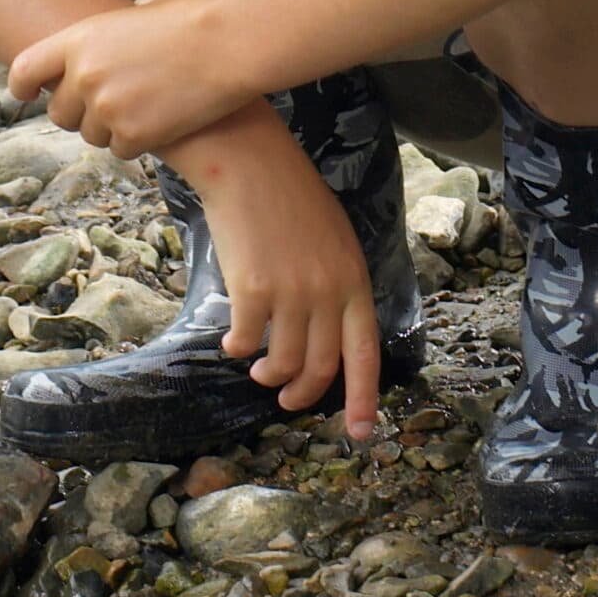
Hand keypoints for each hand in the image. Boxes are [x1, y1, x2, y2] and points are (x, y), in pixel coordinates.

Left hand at [8, 0, 256, 157]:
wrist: (233, 44)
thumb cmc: (206, 15)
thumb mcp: (157, 2)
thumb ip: (131, 18)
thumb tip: (136, 16)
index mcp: (81, 37)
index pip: (26, 68)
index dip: (22, 85)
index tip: (27, 94)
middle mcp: (84, 75)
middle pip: (59, 112)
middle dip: (80, 112)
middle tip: (112, 105)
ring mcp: (107, 107)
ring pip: (91, 136)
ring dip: (112, 129)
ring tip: (147, 110)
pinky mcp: (133, 134)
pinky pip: (121, 150)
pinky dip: (138, 143)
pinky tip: (163, 124)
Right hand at [173, 107, 381, 439]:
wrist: (249, 162)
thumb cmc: (290, 197)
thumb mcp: (333, 239)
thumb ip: (336, 285)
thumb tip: (326, 332)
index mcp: (354, 280)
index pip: (365, 353)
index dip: (364, 399)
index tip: (361, 433)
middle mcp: (328, 292)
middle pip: (321, 367)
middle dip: (303, 395)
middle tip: (286, 400)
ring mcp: (291, 293)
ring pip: (283, 363)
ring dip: (269, 376)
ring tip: (259, 369)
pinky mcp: (252, 289)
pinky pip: (245, 341)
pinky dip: (237, 348)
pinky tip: (233, 340)